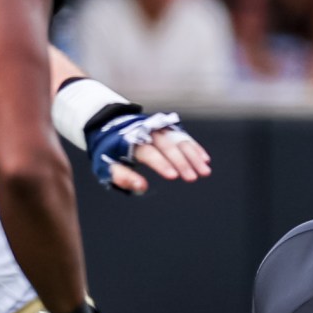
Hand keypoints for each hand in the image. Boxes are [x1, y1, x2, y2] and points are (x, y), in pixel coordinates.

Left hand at [92, 112, 210, 193]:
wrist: (111, 125)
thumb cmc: (110, 151)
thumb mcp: (108, 165)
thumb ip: (123, 177)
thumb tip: (141, 187)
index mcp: (131, 141)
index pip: (150, 153)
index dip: (161, 164)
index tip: (173, 176)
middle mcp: (149, 132)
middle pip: (168, 147)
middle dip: (182, 163)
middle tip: (193, 178)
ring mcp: (160, 129)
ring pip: (180, 142)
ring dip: (194, 157)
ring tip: (205, 171)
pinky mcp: (168, 129)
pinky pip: (184, 138)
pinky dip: (195, 148)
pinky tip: (205, 159)